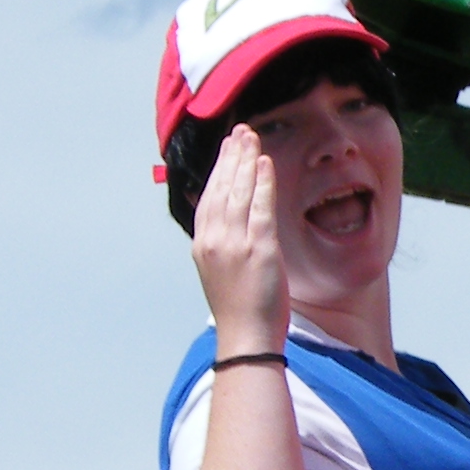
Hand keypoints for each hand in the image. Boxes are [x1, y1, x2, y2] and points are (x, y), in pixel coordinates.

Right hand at [192, 127, 290, 355]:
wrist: (246, 337)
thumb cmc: (240, 309)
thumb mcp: (222, 271)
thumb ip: (224, 243)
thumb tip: (232, 222)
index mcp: (203, 244)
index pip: (209, 197)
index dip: (219, 169)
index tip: (228, 147)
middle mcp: (214, 240)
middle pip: (221, 188)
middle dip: (231, 156)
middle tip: (241, 131)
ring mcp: (234, 244)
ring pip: (238, 192)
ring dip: (245, 161)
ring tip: (252, 138)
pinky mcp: (258, 250)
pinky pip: (261, 207)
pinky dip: (262, 182)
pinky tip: (265, 163)